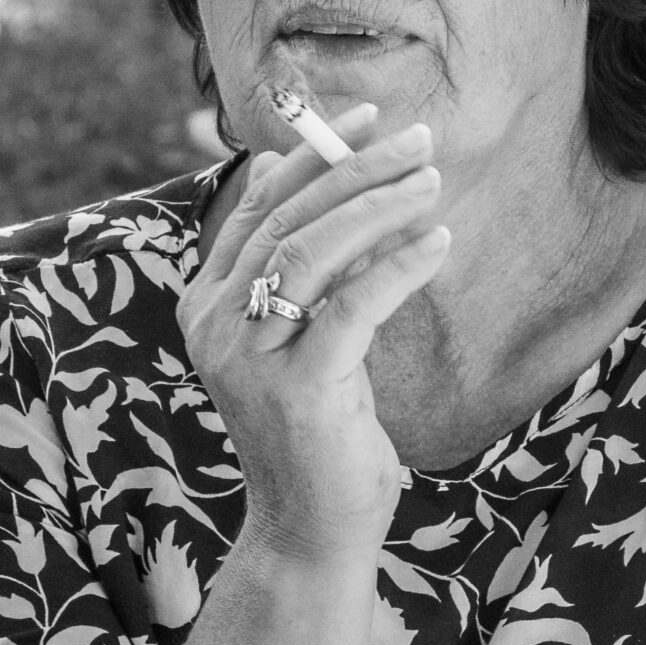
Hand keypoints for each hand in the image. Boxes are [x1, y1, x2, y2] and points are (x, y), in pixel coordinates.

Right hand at [177, 108, 451, 558]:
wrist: (310, 527)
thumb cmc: (316, 428)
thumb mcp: (301, 334)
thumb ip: (294, 261)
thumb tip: (288, 166)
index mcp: (207, 304)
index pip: (259, 207)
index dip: (312, 155)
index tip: (365, 117)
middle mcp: (216, 325)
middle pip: (288, 220)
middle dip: (355, 168)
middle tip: (417, 136)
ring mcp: (251, 358)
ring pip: (313, 252)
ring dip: (378, 206)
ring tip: (432, 179)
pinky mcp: (299, 389)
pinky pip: (351, 306)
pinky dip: (398, 266)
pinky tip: (438, 241)